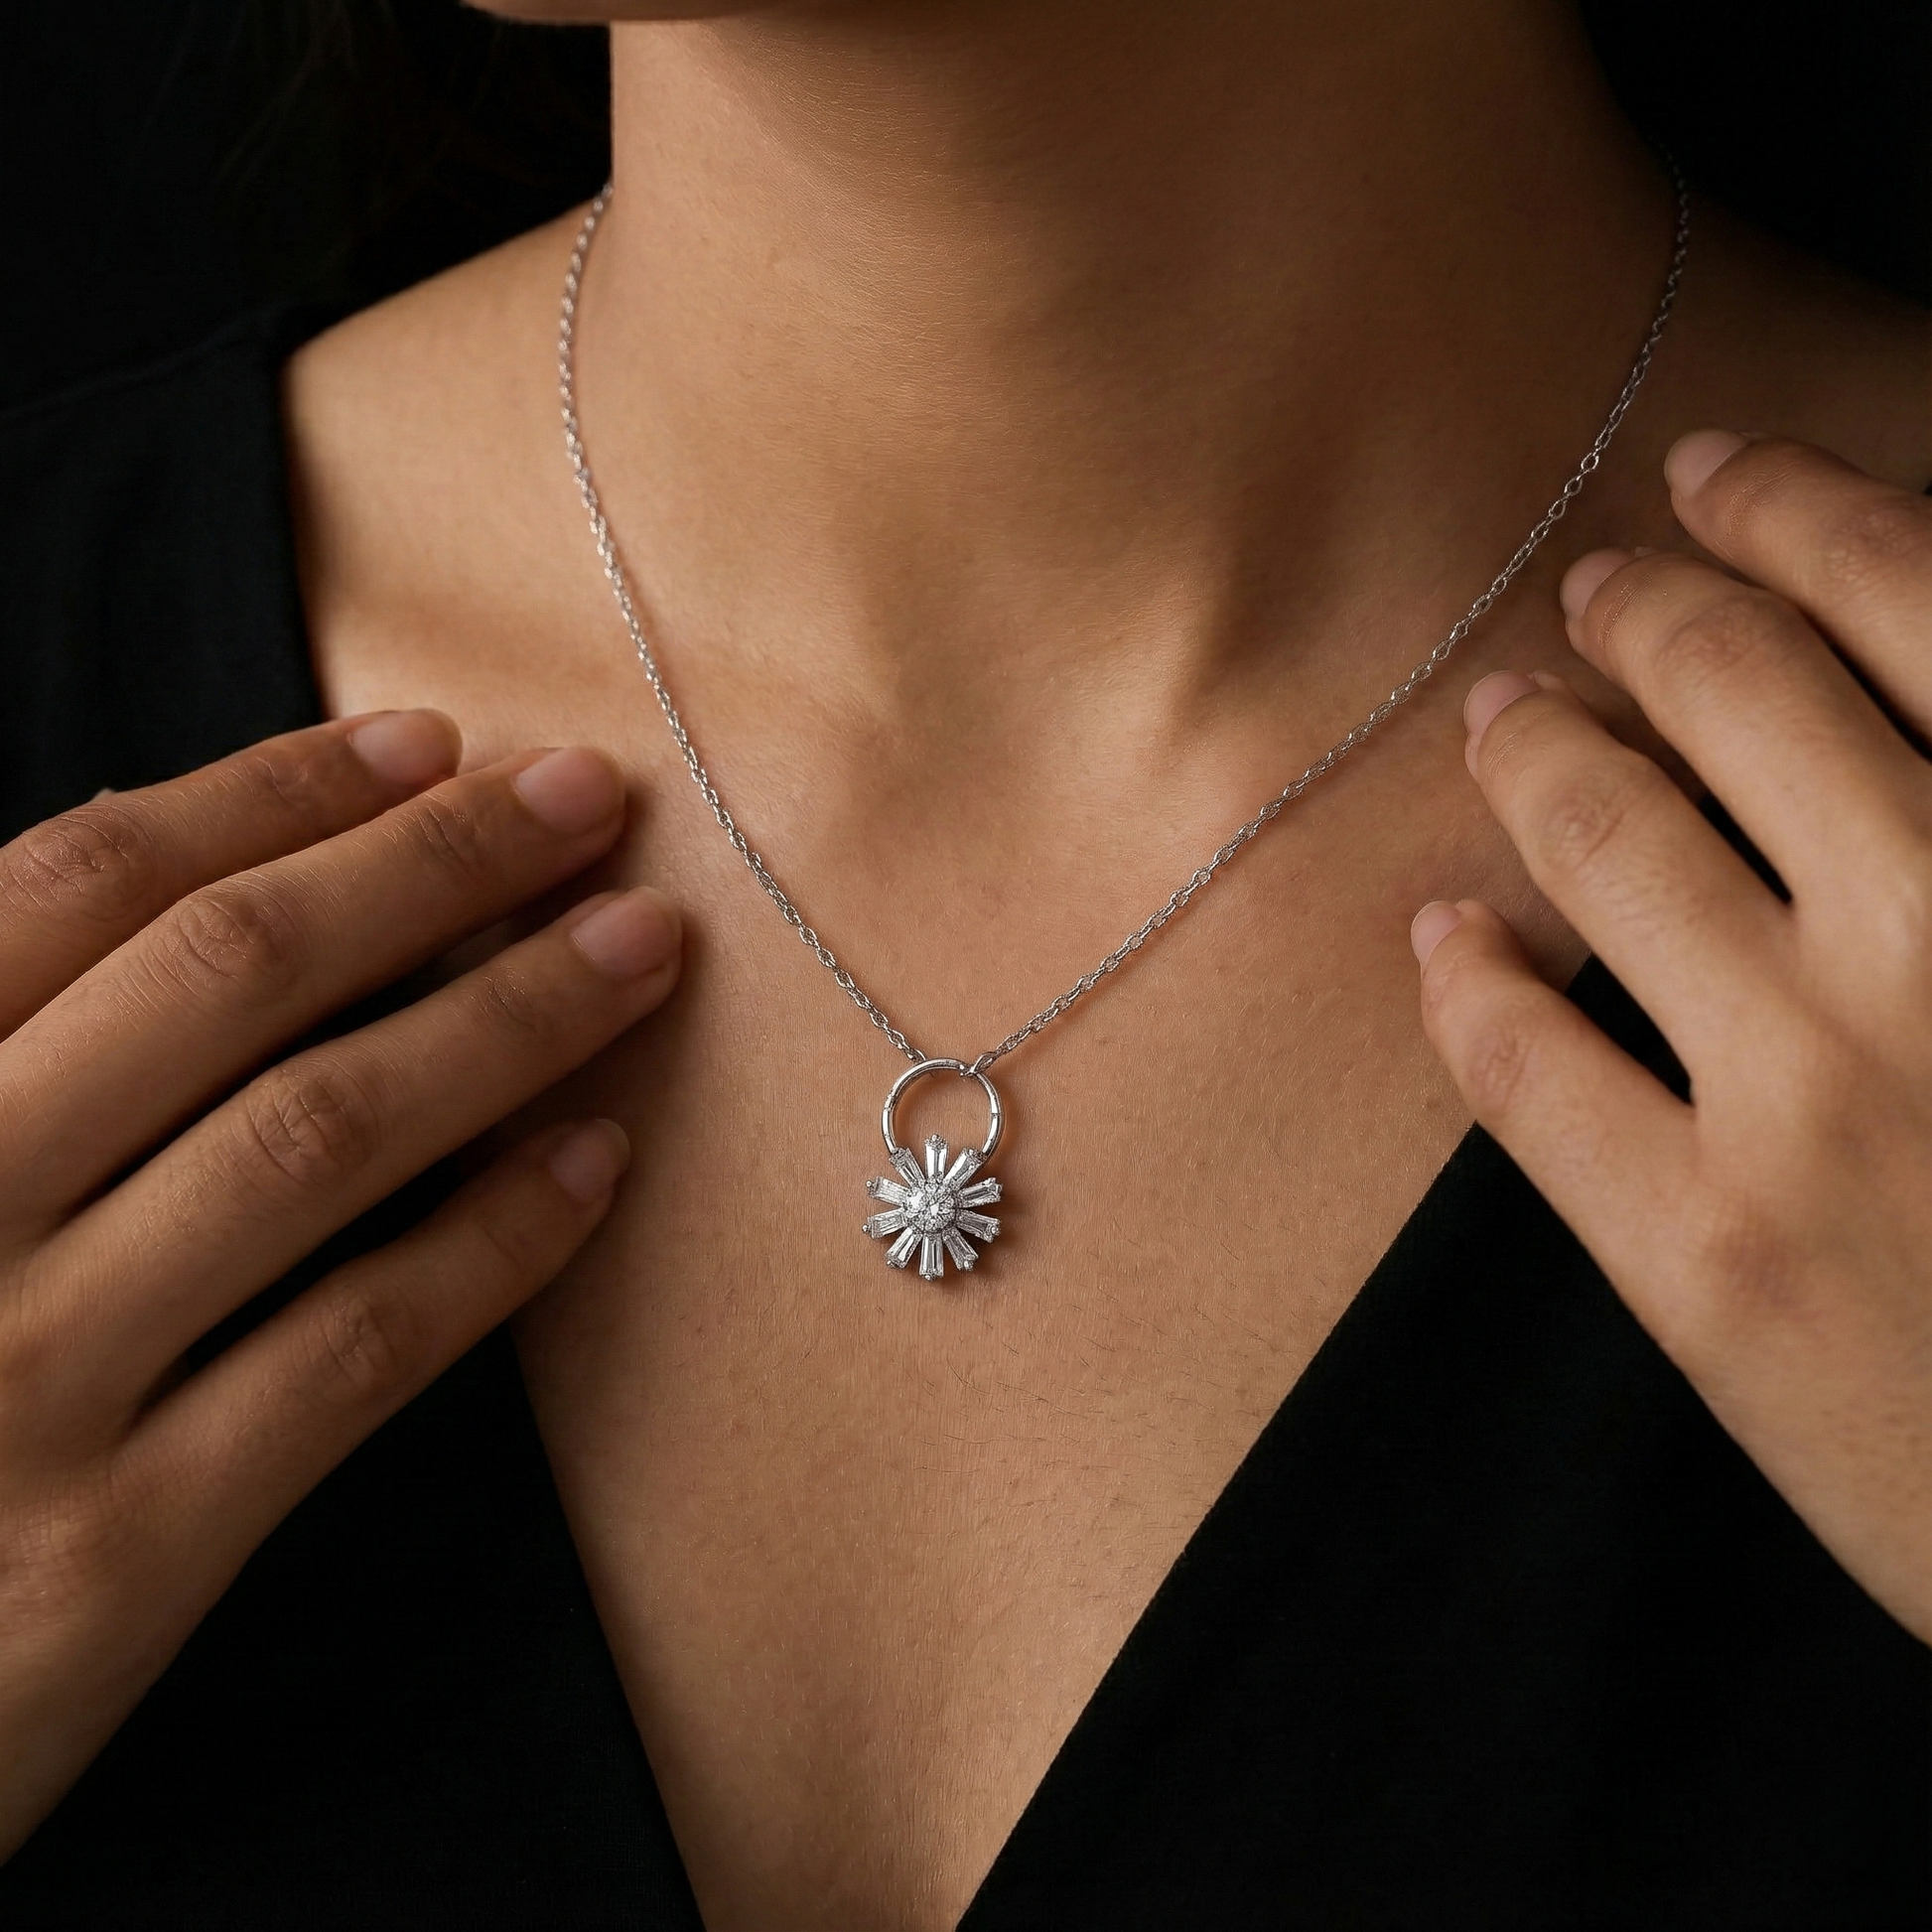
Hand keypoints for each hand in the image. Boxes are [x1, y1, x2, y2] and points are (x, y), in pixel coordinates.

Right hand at [0, 713, 679, 1853]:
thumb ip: (7, 1056)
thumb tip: (204, 885)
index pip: (81, 885)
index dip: (270, 793)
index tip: (426, 743)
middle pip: (227, 975)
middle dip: (430, 865)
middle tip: (585, 797)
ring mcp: (19, 1384)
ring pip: (313, 1136)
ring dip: (504, 1019)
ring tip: (636, 947)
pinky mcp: (115, 1555)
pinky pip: (347, 1352)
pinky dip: (489, 1244)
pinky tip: (595, 1159)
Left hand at [1413, 432, 1931, 1644]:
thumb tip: (1882, 689)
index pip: (1916, 595)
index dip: (1795, 510)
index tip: (1718, 475)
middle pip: (1738, 693)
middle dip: (1648, 614)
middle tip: (1598, 590)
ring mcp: (1814, 1101)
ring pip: (1607, 845)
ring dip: (1539, 755)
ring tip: (1508, 720)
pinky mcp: (1702, 1257)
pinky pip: (1523, 1061)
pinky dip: (1463, 974)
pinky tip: (1441, 931)